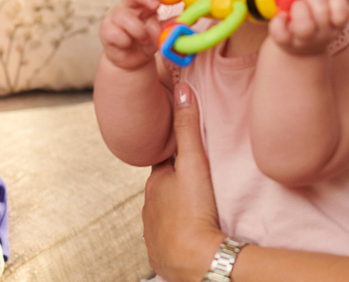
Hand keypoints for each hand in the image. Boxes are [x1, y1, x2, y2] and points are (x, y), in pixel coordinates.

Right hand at [99, 0, 176, 70]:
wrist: (130, 62)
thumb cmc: (145, 43)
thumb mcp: (161, 33)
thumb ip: (170, 25)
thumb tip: (186, 18)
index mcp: (144, 4)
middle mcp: (129, 6)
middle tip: (156, 5)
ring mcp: (115, 17)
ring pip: (126, 17)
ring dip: (139, 31)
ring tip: (144, 40)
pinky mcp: (106, 30)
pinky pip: (117, 33)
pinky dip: (126, 41)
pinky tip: (127, 45)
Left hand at [142, 82, 224, 281]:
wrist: (197, 261)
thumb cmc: (195, 211)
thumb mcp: (194, 163)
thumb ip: (188, 126)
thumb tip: (181, 88)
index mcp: (155, 182)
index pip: (164, 162)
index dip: (175, 156)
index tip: (187, 154)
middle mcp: (148, 206)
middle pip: (165, 188)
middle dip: (177, 184)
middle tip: (199, 184)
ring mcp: (152, 232)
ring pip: (165, 213)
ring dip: (178, 210)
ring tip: (198, 210)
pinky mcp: (160, 254)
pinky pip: (167, 238)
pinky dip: (177, 234)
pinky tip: (191, 234)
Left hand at [267, 0, 348, 54]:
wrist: (298, 47)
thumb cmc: (312, 20)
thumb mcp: (321, 4)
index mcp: (335, 23)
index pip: (343, 12)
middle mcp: (323, 34)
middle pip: (321, 12)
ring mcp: (304, 40)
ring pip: (304, 26)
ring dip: (297, 9)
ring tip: (294, 7)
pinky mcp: (285, 43)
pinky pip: (280, 32)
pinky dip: (279, 20)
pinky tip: (282, 16)